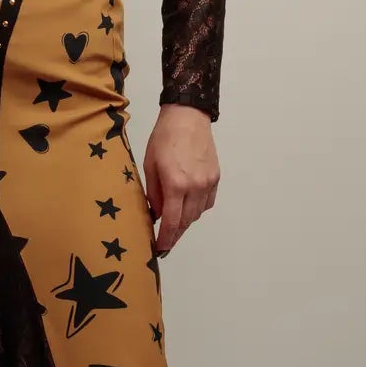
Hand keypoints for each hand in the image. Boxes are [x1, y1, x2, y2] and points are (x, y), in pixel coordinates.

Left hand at [143, 105, 219, 255]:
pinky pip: (207, 203)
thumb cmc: (164, 138)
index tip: (160, 249)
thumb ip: (153, 194)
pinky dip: (197, 209)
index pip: (172, 222)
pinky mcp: (215, 177)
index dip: (165, 239)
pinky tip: (188, 207)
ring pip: (198, 214)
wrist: (187, 117)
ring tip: (174, 224)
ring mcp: (208, 183)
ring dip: (186, 222)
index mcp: (176, 184)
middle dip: (175, 234)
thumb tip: (156, 214)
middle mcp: (195, 187)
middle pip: (186, 222)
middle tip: (165, 242)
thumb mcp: (149, 166)